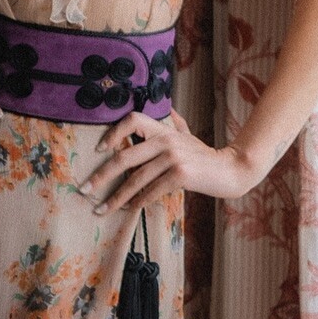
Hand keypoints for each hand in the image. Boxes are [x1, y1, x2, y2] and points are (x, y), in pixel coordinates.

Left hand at [78, 108, 256, 213]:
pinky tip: (129, 209)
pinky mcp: (181, 175)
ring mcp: (174, 157)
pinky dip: (138, 202)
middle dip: (102, 176)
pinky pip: (152, 191)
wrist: (232, 170)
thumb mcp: (188, 136)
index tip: (98, 150)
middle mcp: (166, 140)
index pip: (133, 120)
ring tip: (102, 209)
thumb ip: (175, 124)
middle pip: (125, 156)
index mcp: (164, 129)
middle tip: (85, 190)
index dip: (113, 132)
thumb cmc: (205, 156)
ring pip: (136, 179)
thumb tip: (168, 109)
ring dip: (116, 197)